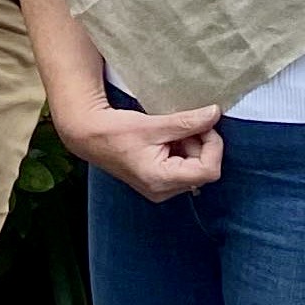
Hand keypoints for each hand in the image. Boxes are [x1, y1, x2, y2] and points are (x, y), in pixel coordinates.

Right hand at [62, 98, 224, 203]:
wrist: (90, 137)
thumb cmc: (115, 132)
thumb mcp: (154, 125)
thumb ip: (188, 121)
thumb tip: (214, 114)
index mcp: (161, 179)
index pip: (208, 170)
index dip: (212, 146)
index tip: (202, 126)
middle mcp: (163, 191)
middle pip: (203, 169)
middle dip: (200, 145)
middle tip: (181, 128)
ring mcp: (161, 189)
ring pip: (195, 169)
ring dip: (191, 147)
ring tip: (169, 134)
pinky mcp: (159, 184)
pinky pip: (184, 170)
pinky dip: (182, 152)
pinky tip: (165, 142)